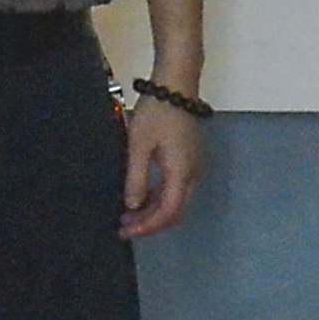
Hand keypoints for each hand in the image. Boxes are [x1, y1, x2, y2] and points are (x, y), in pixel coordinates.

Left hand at [119, 95, 205, 237]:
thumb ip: (136, 177)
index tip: (126, 232)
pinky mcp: (190, 160)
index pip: (168, 213)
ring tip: (128, 215)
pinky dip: (159, 198)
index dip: (148, 227)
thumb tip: (132, 207)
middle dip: (150, 223)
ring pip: (176, 201)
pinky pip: (176, 189)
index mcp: (182, 174)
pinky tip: (140, 197)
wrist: (176, 87)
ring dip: (154, 211)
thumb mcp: (139, 145)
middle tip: (124, 228)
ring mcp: (194, 168)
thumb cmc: (156, 114)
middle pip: (175, 211)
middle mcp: (193, 176)